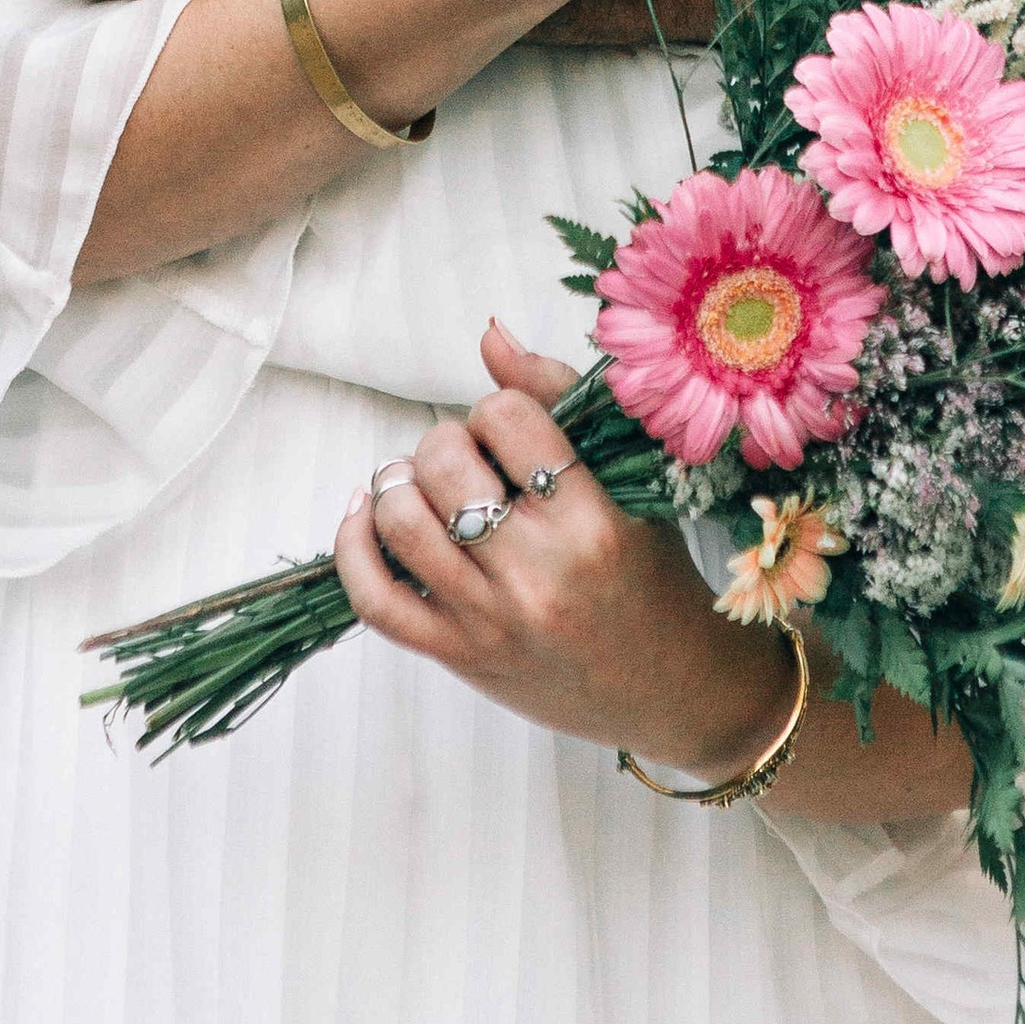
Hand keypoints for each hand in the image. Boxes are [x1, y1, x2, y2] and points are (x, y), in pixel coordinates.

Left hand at [335, 325, 795, 776]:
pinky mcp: (458, 656)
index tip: (511, 431)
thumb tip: (488, 334)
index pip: (506, 416)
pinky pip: (375, 599)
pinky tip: (366, 514)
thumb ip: (557, 402)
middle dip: (445, 441)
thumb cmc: (653, 577)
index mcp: (591, 521)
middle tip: (469, 458)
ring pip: (401, 522)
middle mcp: (536, 573)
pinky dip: (353, 547)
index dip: (498, 408)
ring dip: (398, 483)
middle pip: (442, 461)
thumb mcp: (630, 486)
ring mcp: (489, 620)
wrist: (671, 689)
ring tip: (423, 483)